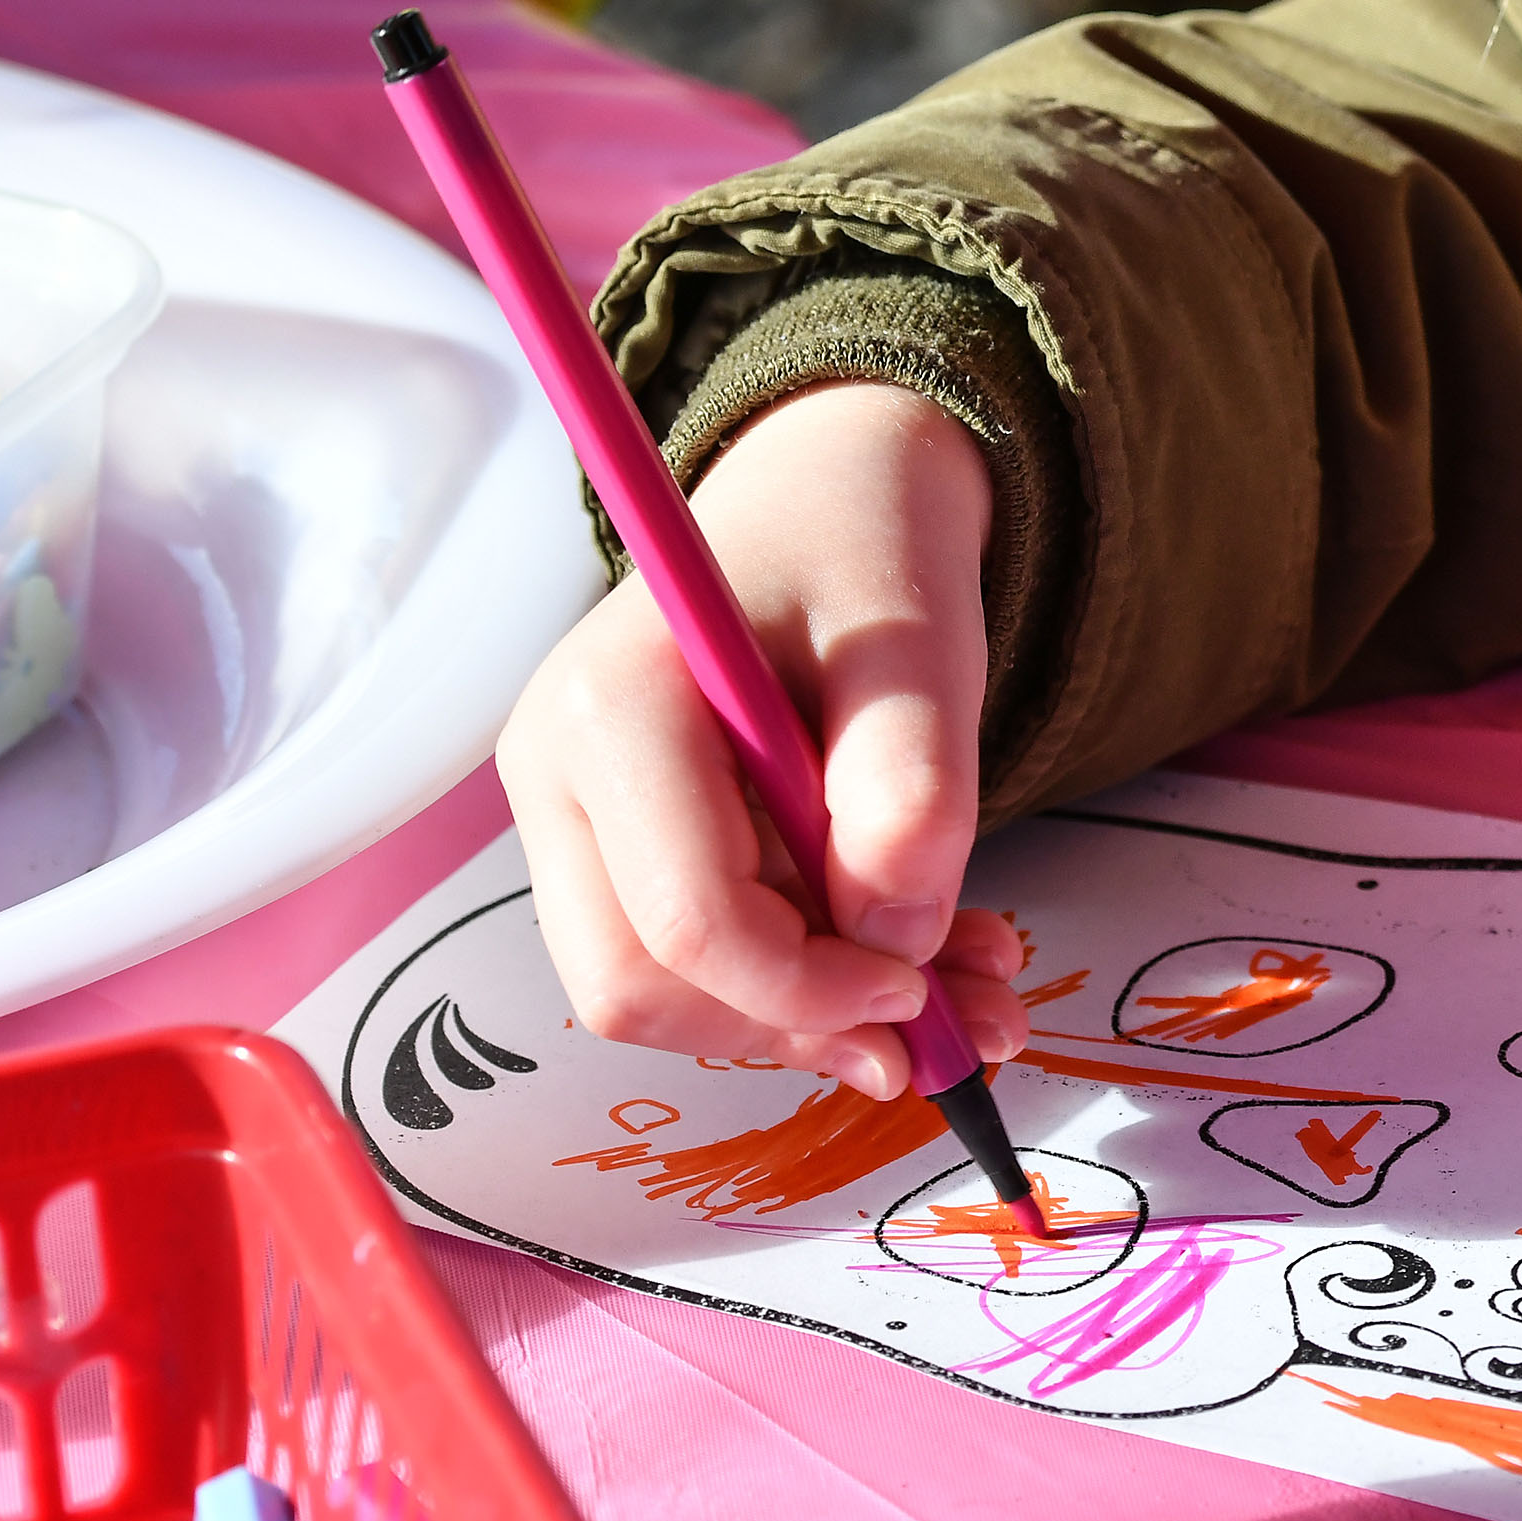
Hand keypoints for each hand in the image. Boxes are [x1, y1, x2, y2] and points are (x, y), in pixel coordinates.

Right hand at [494, 380, 1032, 1097]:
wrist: (827, 495)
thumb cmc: (864, 548)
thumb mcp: (920, 644)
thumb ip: (911, 786)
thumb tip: (896, 942)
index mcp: (609, 707)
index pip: (685, 921)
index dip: (810, 988)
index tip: (930, 987)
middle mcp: (554, 773)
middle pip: (638, 987)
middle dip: (796, 1025)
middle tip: (959, 1018)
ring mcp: (570, 816)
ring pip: (662, 994)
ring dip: (811, 1020)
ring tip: (967, 987)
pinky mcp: (613, 847)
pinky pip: (691, 961)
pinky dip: (802, 986)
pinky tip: (914, 958)